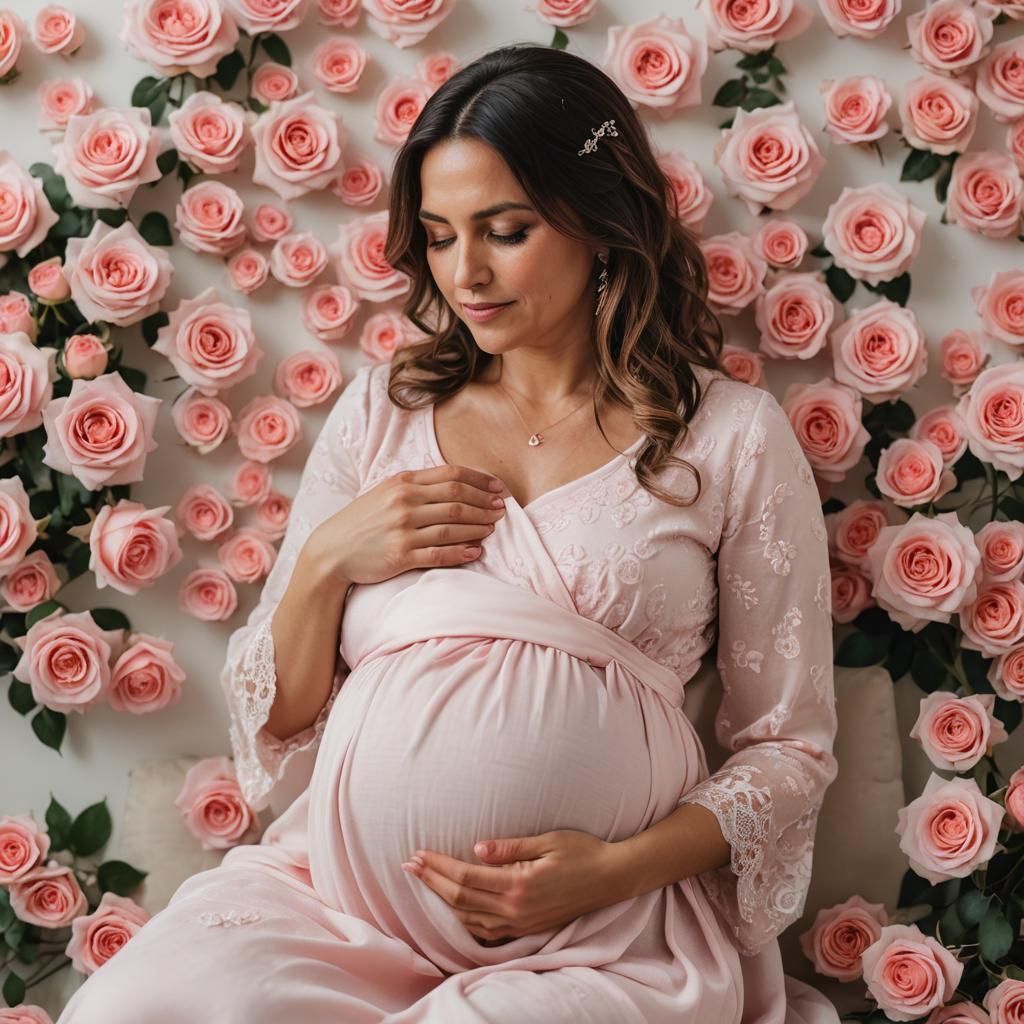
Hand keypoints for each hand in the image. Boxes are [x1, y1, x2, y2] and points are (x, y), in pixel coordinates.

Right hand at [310, 464, 509, 585]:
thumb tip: (454, 485)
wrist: (331, 551)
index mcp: (402, 482)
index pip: (451, 475)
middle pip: (458, 499)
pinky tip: (477, 551)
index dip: (480, 481)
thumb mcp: (384, 493)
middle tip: (502, 509)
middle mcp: (405, 503)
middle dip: (485, 503)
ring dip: (479, 526)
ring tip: (493, 528)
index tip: (497, 488)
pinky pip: (441, 553)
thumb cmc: (361, 522)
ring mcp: (404, 530)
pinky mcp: (402, 555)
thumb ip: (415, 486)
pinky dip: (463, 552)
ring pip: (453, 525)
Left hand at [401, 830, 622, 944]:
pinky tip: (454, 907)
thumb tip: (475, 848)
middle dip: (431, 882)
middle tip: (409, 865)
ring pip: (469, 919)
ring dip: (443, 901)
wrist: (612, 878)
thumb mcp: (547, 841)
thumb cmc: (582, 851)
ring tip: (424, 882)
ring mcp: (521, 923)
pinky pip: (486, 930)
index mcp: (519, 885)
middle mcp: (516, 909)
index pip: (466, 878)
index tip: (418, 854)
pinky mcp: (527, 928)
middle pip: (461, 900)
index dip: (438, 867)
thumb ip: (510, 847)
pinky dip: (464, 919)